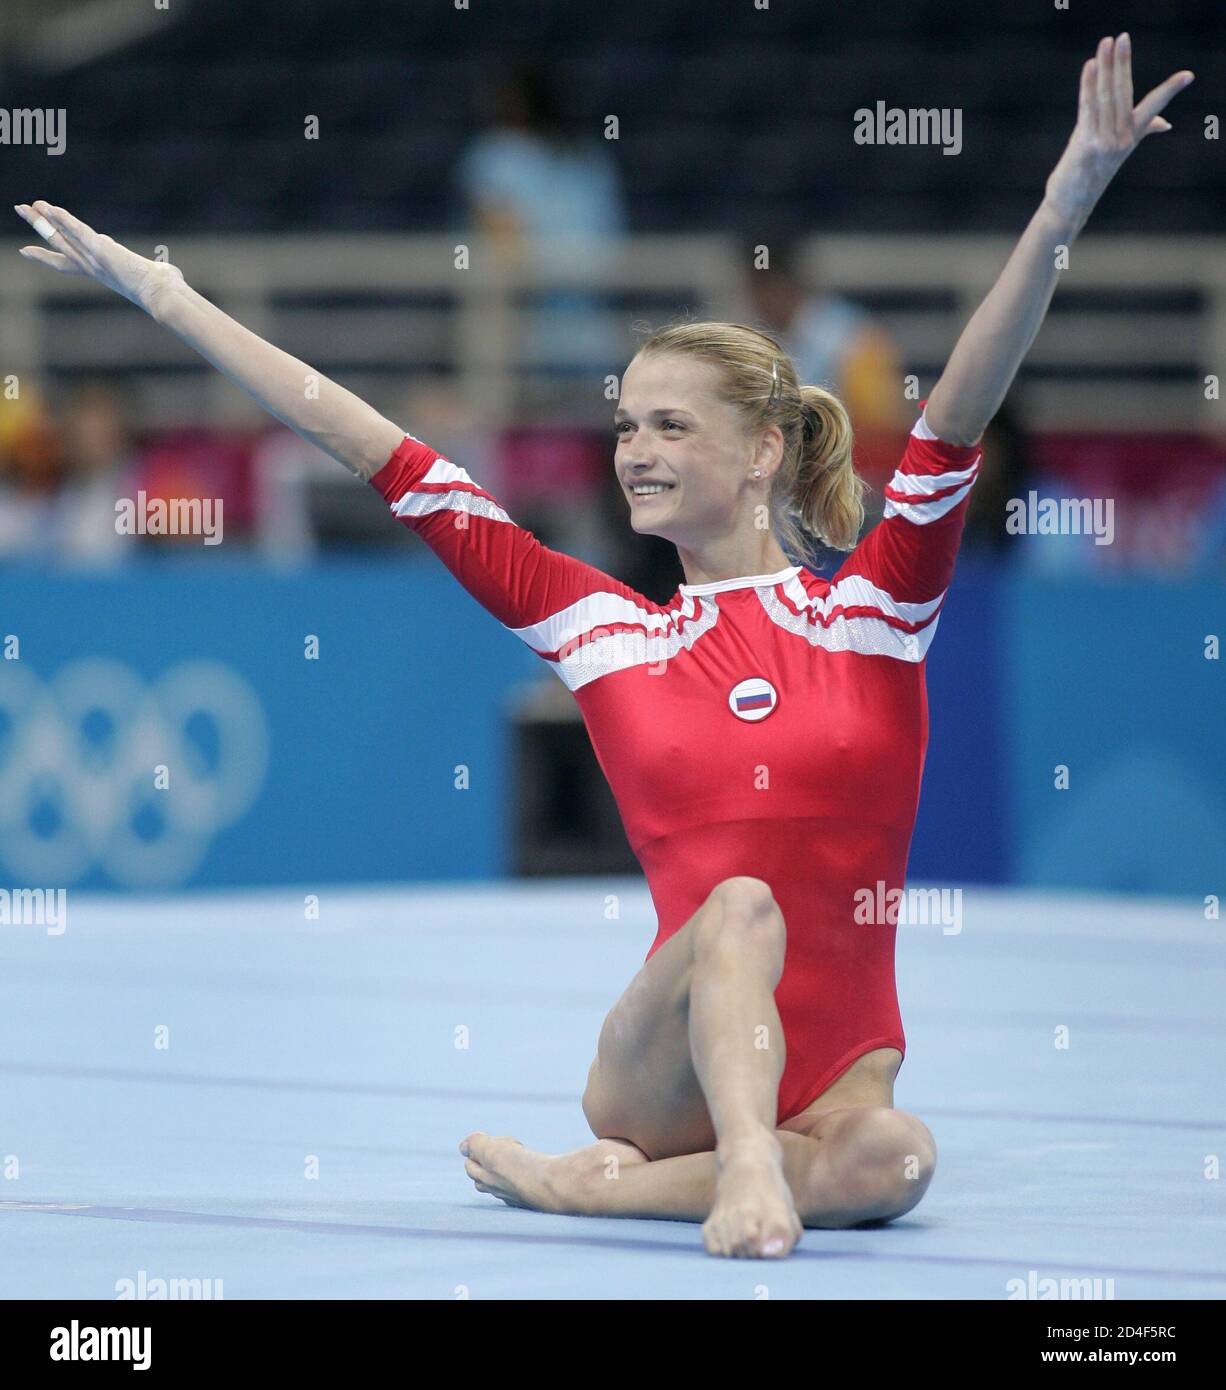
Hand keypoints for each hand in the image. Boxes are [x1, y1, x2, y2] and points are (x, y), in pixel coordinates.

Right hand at [14, 201, 184, 317]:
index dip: (46, 257)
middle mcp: (92, 268)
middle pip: (57, 245)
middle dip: (38, 228)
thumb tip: (172, 275)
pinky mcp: (100, 250)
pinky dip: (60, 218)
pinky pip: (75, 230)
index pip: (68, 263)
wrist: (164, 298)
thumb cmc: (166, 293)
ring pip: (61, 236)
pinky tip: (45, 206)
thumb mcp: (155, 278)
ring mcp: (93, 260)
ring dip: (42, 219)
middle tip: (21, 211)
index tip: (26, 251)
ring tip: (23, 206)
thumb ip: (157, 272)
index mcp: (100, 273)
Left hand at [1043, 33, 1193, 223]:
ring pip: (1106, 96)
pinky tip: (1090, 66)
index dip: (1170, 91)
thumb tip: (1165, 124)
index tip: (1187, 76)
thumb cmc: (1089, 174)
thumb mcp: (1115, 150)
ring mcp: (1105, 142)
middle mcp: (1122, 138)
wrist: (1070, 205)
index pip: (1154, 107)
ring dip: (1105, 67)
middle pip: (1124, 93)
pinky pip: (1088, 108)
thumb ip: (1138, 131)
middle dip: (1123, 63)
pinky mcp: (1087, 144)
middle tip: (1123, 37)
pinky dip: (1089, 86)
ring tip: (1106, 43)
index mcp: (1131, 136)